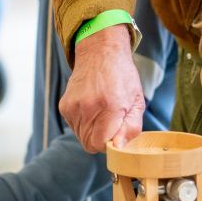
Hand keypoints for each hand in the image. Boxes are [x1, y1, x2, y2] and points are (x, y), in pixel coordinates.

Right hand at [59, 25, 143, 151]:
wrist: (100, 53)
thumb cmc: (122, 77)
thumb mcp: (137, 101)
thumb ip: (131, 128)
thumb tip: (118, 147)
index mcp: (110, 106)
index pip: (100, 144)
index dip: (110, 144)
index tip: (116, 132)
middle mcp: (88, 107)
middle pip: (89, 144)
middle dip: (101, 138)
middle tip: (111, 121)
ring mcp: (73, 106)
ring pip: (81, 136)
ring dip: (92, 130)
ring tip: (101, 111)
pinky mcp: (64, 106)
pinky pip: (74, 126)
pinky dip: (83, 122)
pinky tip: (91, 107)